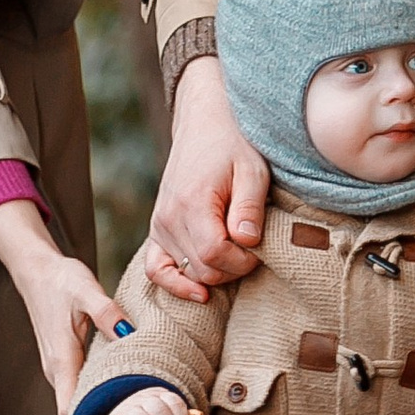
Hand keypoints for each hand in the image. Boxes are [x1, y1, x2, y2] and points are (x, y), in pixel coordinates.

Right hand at [0, 198, 123, 413]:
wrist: (38, 271)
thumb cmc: (61, 281)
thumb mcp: (87, 291)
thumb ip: (106, 314)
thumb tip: (128, 334)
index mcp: (62, 359)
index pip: (69, 410)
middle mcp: (56, 370)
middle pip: (77, 409)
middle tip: (136, 412)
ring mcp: (57, 367)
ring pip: (77, 397)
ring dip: (101, 401)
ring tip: (132, 398)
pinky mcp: (62, 361)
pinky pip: (78, 385)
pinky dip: (96, 387)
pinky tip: (119, 378)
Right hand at [143, 53, 268, 305]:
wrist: (205, 121)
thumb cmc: (234, 144)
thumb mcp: (252, 170)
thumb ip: (249, 208)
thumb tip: (246, 243)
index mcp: (192, 201)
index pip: (215, 254)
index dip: (243, 261)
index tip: (260, 248)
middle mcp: (169, 217)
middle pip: (202, 269)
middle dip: (234, 268)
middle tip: (254, 249)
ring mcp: (159, 224)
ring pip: (187, 271)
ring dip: (215, 272)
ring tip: (236, 254)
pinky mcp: (157, 228)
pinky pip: (155, 268)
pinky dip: (174, 283)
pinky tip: (197, 292)